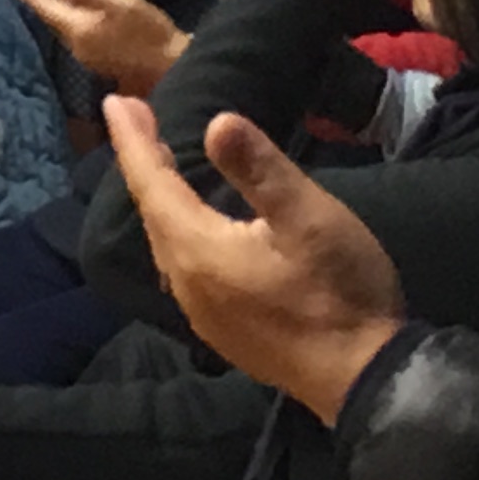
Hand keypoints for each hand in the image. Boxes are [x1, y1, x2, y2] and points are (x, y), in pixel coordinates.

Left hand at [16, 0, 185, 97]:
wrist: (171, 67)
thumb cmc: (148, 33)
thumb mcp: (123, 6)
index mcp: (79, 30)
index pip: (48, 10)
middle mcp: (77, 47)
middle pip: (55, 23)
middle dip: (44, 5)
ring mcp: (89, 58)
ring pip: (67, 32)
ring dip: (59, 16)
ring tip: (55, 0)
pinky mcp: (101, 62)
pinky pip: (79, 38)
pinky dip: (74, 25)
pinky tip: (82, 19)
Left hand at [105, 97, 403, 423]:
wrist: (363, 379)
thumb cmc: (340, 291)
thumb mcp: (308, 219)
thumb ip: (260, 170)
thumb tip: (216, 121)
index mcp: (198, 251)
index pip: (151, 183)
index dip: (133, 140)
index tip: (115, 100)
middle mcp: (187, 284)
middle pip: (152, 213)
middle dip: (142, 163)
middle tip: (134, 118)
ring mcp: (204, 313)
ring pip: (166, 242)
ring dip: (159, 198)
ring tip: (159, 162)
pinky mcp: (225, 330)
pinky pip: (184, 267)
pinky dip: (178, 230)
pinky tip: (193, 225)